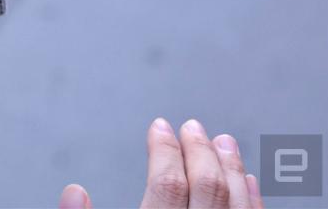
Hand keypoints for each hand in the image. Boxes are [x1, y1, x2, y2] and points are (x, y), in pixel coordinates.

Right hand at [58, 118, 263, 208]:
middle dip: (200, 150)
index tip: (160, 126)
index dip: (164, 150)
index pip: (167, 185)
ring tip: (225, 142)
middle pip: (208, 188)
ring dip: (232, 168)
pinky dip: (253, 198)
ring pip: (238, 203)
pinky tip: (248, 181)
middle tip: (192, 127)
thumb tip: (74, 190)